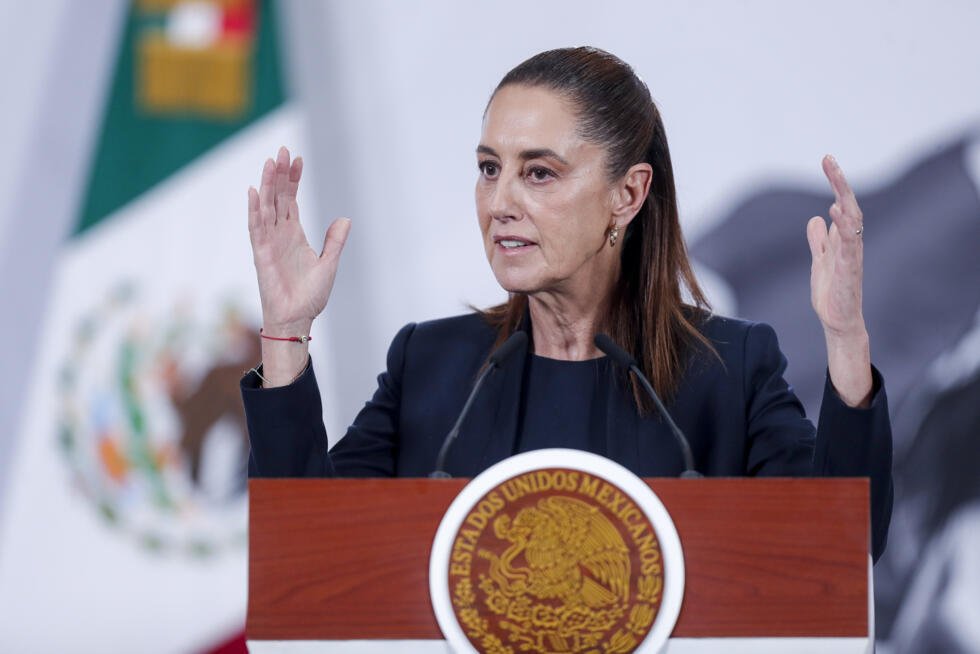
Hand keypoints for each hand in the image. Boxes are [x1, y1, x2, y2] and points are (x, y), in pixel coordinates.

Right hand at [248, 146, 350, 334]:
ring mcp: (269, 242)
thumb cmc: (310, 296)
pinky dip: (254, 210)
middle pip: (277, 197)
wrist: (297, 319)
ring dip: (267, 185)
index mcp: (294, 234)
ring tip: (270, 162)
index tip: (297, 159)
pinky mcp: (261, 254)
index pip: (291, 200)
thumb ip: (334, 241)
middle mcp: (279, 234)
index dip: (293, 180)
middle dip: (279, 174)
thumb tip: (344, 218)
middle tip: (282, 150)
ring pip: (266, 207)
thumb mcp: (328, 264)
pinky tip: (254, 192)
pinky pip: (256, 228)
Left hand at [806, 155, 871, 405]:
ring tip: (835, 182)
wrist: (838, 321)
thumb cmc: (832, 292)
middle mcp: (850, 244)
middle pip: (849, 207)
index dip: (836, 183)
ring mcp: (851, 258)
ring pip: (853, 225)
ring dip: (845, 203)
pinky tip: (837, 214)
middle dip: (839, 184)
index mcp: (843, 239)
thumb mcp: (820, 260)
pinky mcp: (849, 274)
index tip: (826, 160)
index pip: (842, 205)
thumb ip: (819, 240)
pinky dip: (845, 230)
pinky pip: (849, 249)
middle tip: (828, 160)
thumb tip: (816, 219)